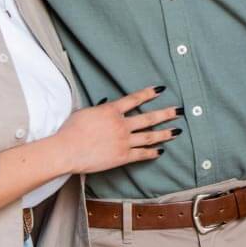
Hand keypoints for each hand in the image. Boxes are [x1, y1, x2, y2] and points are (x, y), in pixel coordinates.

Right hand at [53, 86, 181, 174]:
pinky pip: (141, 154)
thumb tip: (106, 105)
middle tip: (179, 111)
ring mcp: (123, 141)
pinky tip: (160, 151)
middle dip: (166, 114)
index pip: (134, 99)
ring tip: (176, 131)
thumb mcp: (85, 112)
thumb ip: (99, 109)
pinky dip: (152, 152)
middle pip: (148, 118)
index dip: (148, 93)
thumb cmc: (70, 130)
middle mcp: (121, 124)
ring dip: (164, 133)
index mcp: (111, 110)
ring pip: (149, 136)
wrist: (66, 149)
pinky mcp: (122, 156)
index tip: (160, 89)